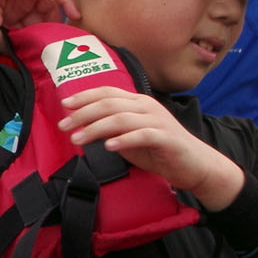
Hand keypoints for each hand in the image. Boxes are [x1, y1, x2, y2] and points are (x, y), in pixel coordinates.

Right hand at [0, 0, 76, 49]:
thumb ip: (7, 44)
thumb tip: (20, 59)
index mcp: (13, 16)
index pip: (34, 29)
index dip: (44, 40)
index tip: (55, 54)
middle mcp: (23, 4)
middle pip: (46, 18)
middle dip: (56, 31)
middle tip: (67, 46)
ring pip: (53, 5)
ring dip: (64, 18)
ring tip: (73, 34)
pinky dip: (66, 1)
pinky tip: (75, 14)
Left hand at [58, 86, 244, 205]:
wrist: (194, 164)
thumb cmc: (159, 150)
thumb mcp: (128, 137)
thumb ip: (109, 129)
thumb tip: (82, 126)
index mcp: (138, 102)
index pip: (107, 93)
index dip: (85, 96)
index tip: (64, 104)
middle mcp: (147, 107)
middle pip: (110, 104)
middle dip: (83, 114)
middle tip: (64, 126)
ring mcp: (158, 121)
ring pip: (122, 119)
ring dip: (96, 128)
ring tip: (77, 139)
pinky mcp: (166, 138)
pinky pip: (142, 135)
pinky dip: (123, 140)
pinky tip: (108, 147)